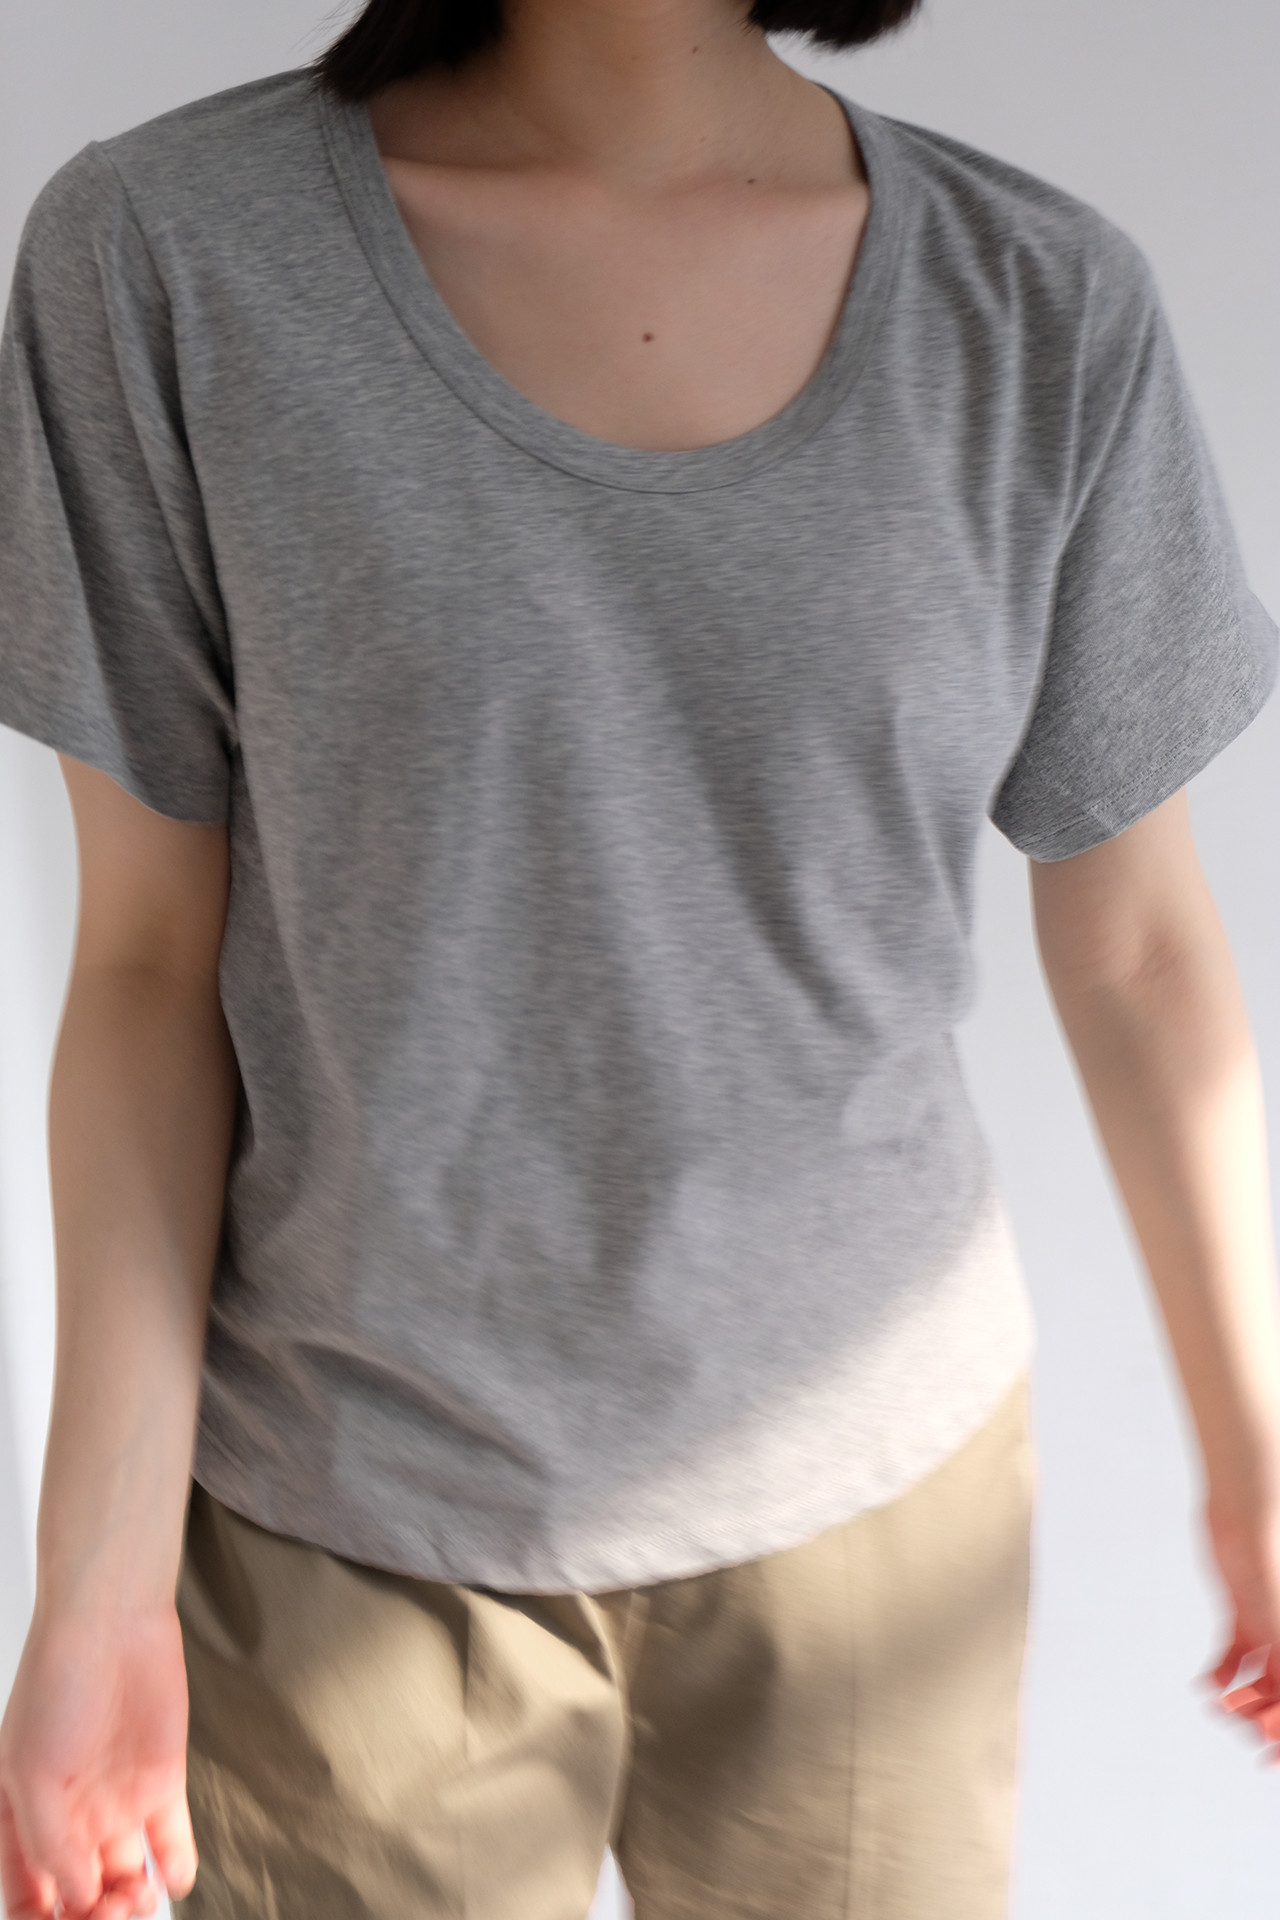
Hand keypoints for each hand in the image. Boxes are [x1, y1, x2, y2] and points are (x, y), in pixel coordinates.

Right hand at [0, 1600, 196, 1919]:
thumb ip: (50, 1842)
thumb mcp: (30, 1770)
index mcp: (22, 1817)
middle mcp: (69, 1816)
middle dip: (93, 1917)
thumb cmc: (58, 1678)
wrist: (113, 1620)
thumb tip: (74, 1896)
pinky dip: (176, 1867)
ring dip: (132, 1902)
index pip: (27, 1895)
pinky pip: (169, 1840)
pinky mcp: (160, 1781)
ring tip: (138, 1897)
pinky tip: (174, 1878)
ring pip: (123, 1878)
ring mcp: (115, 1801)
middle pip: (79, 1896)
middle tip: (111, 1913)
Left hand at [1196, 1489, 1279, 1765]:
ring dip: (1241, 1700)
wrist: (1246, 1506)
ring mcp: (1272, 1626)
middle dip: (1264, 1718)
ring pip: (1261, 1682)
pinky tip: (1207, 1683)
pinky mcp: (1245, 1611)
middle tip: (1239, 1723)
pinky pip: (1236, 1654)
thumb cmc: (1274, 1556)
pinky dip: (1222, 1673)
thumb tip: (1278, 1727)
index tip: (1264, 1754)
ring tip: (1219, 1704)